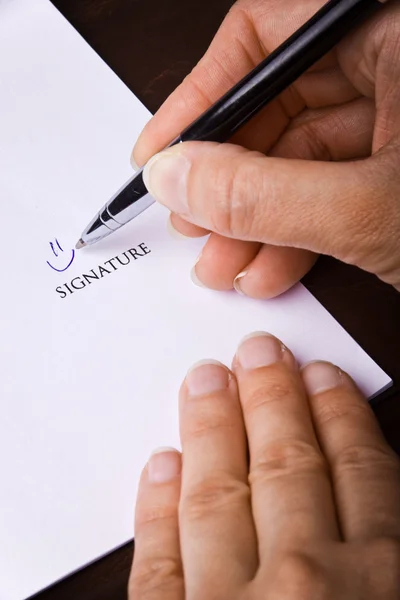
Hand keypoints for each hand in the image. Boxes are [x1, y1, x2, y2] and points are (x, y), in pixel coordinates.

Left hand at [129, 333, 399, 598]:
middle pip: (287, 467)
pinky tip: (162, 465)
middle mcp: (305, 586)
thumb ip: (385, 541)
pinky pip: (160, 564)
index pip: (359, 471)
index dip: (339, 413)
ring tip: (206, 380)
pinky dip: (158, 511)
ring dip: (211, 429)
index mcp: (379, 581)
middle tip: (257, 352)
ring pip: (217, 497)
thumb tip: (362, 465)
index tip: (322, 374)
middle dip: (272, 399)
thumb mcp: (396, 598)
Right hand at [132, 0, 399, 297]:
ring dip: (254, 219)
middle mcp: (389, 65)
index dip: (201, 95)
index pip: (263, 33)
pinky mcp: (393, 166)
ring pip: (298, 157)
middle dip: (227, 178)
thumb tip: (176, 179)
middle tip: (192, 220)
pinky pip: (329, 185)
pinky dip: (296, 230)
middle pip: (274, 105)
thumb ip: (265, 195)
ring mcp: (394, 117)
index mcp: (391, 37)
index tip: (161, 149)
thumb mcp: (366, 209)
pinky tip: (270, 269)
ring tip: (225, 265)